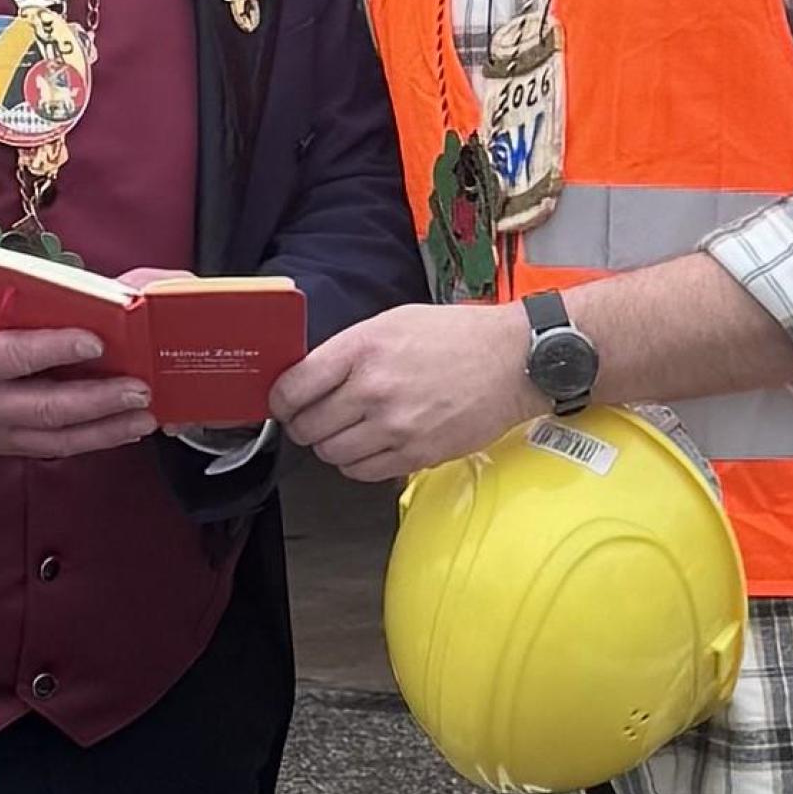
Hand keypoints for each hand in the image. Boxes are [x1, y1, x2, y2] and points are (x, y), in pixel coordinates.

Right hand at [0, 273, 156, 458]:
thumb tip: (52, 294)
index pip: (13, 356)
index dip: (55, 349)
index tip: (96, 341)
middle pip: (44, 408)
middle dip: (98, 401)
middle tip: (139, 389)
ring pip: (55, 438)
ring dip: (105, 430)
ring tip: (145, 417)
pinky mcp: (1, 445)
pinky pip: (51, 447)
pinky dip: (90, 440)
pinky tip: (122, 429)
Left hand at [268, 302, 541, 482]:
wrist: (512, 361)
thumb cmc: (456, 336)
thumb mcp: (393, 321)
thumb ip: (350, 349)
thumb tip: (311, 376)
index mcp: (363, 348)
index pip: (295, 386)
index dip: (280, 400)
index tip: (282, 402)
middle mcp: (374, 389)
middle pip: (308, 426)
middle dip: (303, 424)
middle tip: (311, 419)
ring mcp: (395, 426)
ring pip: (331, 454)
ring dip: (330, 446)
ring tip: (345, 431)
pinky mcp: (415, 455)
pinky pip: (362, 472)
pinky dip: (356, 464)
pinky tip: (368, 445)